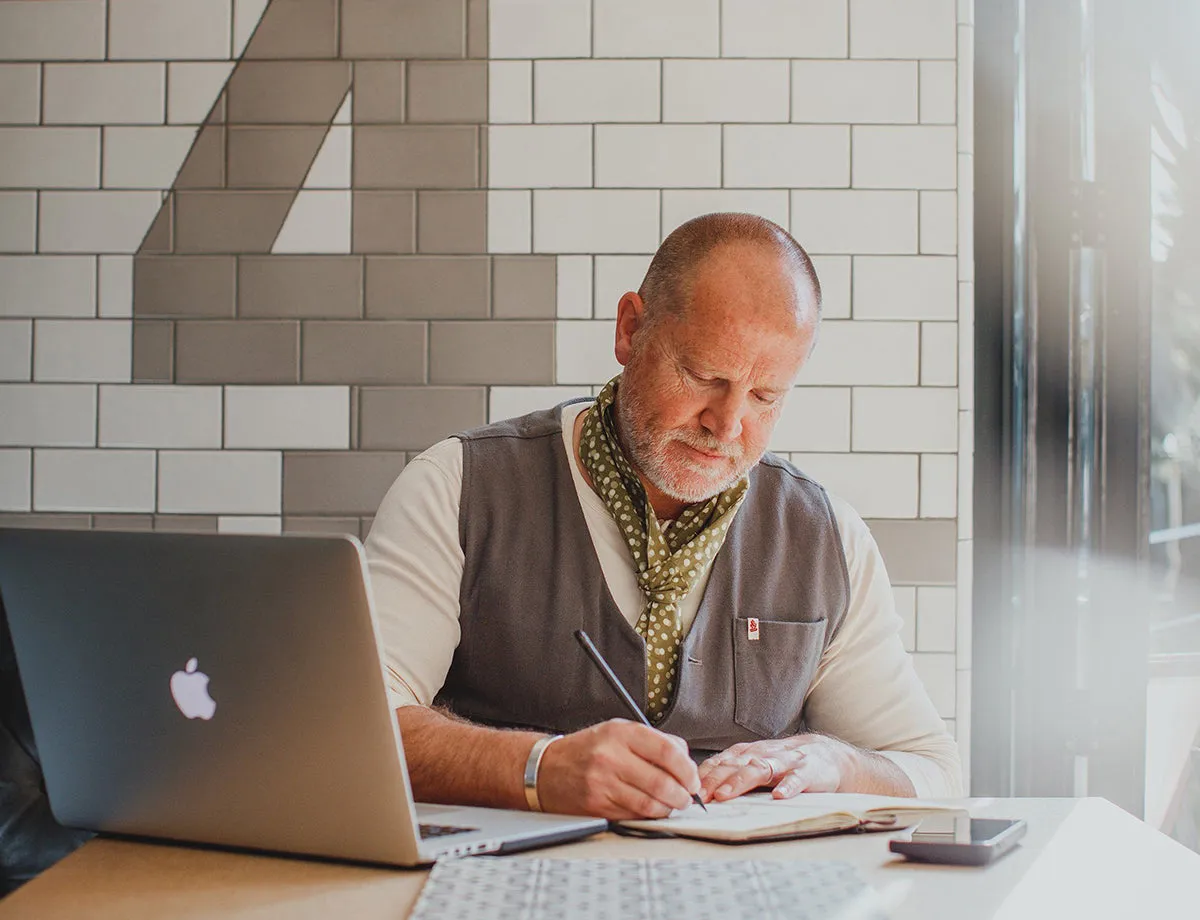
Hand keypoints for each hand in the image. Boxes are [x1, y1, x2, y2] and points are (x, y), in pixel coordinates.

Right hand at [535, 719, 701, 819]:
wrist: (545, 768)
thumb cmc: (586, 750)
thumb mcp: (617, 731)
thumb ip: (652, 741)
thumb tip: (685, 759)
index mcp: (620, 733)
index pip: (667, 751)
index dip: (687, 769)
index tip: (693, 778)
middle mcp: (610, 756)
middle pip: (662, 782)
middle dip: (682, 794)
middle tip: (687, 797)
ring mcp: (602, 783)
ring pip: (650, 803)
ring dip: (668, 808)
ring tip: (671, 805)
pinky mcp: (597, 806)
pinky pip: (633, 815)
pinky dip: (648, 815)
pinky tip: (650, 809)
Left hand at [698, 734, 854, 801]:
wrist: (826, 755)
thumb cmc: (784, 763)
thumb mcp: (756, 764)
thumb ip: (732, 774)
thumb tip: (699, 792)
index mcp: (747, 754)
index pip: (720, 762)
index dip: (703, 776)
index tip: (686, 790)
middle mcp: (763, 754)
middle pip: (734, 765)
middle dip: (714, 780)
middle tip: (699, 796)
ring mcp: (785, 762)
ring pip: (759, 769)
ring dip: (740, 781)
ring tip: (725, 795)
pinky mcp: (808, 772)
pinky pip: (797, 779)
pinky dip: (788, 787)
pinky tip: (780, 796)